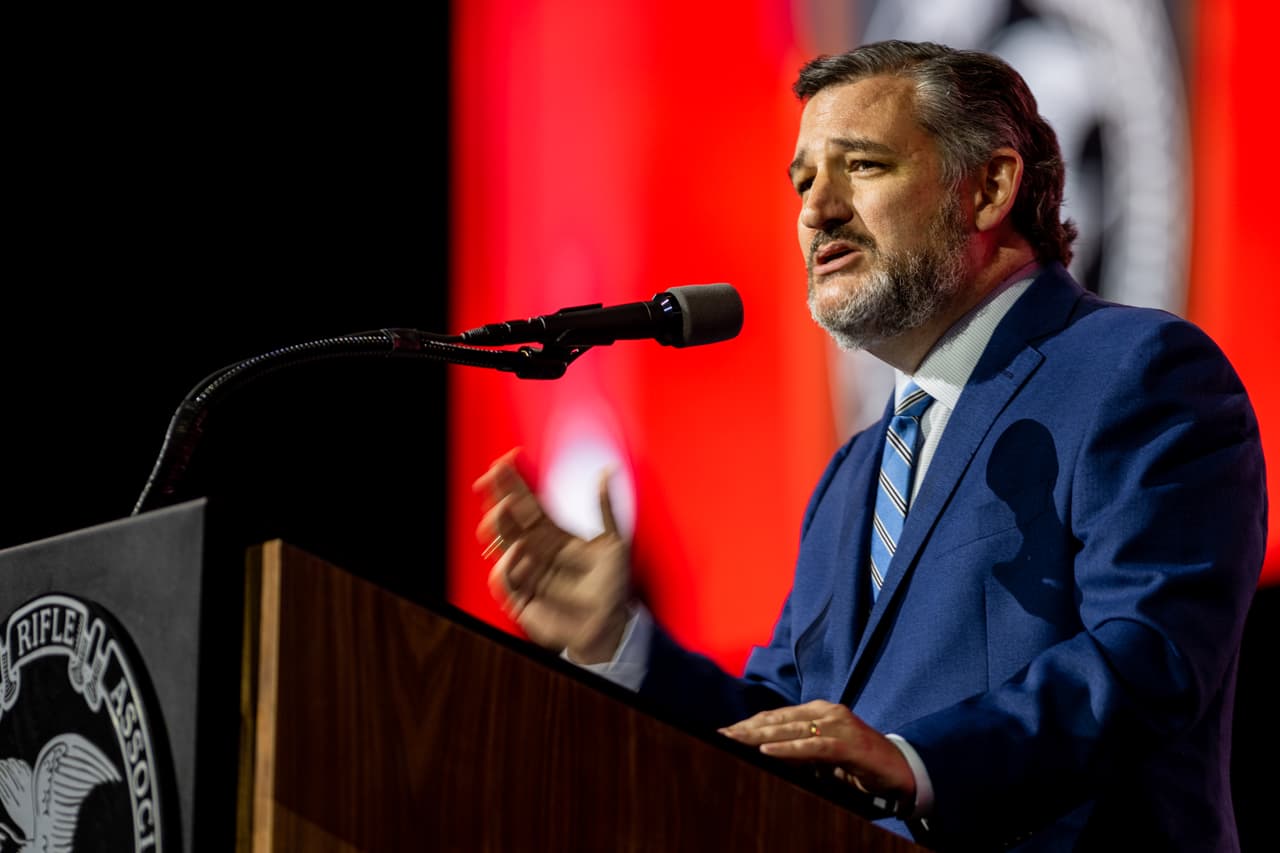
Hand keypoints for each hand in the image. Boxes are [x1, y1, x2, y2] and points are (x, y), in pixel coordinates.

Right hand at [474, 449, 631, 662]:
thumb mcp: (615, 542)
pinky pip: (506, 580)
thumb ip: (607, 509)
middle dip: (498, 496)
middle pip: (509, 519)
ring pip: (502, 544)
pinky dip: (507, 566)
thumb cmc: (613, 586)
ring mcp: (526, 572)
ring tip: (503, 508)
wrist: (611, 626)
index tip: (504, 461)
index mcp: (553, 534)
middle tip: (494, 478)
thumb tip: (607, 471)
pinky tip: (517, 551)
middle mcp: (535, 549)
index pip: (528, 503)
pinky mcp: (521, 598)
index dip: (514, 482)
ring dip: (498, 524)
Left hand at [718, 700, 915, 807]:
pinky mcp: (848, 744)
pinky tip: (768, 751)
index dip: (749, 723)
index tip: (724, 732)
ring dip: (761, 736)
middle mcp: (827, 712)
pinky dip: (789, 749)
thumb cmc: (859, 764)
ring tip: (736, 740)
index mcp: (819, 711)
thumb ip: (799, 751)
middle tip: (721, 736)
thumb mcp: (823, 756)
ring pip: (792, 729)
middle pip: (779, 719)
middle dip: (747, 729)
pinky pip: (813, 746)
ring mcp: (839, 725)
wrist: (901, 771)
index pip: (776, 715)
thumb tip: (765, 754)